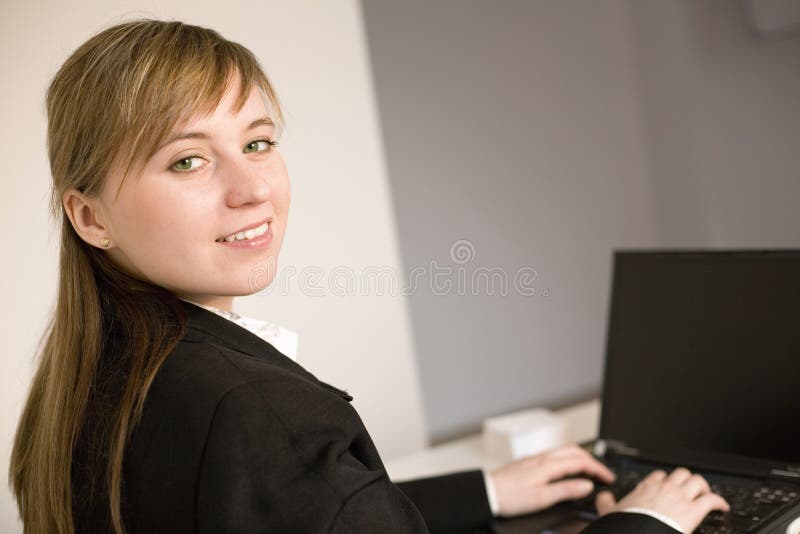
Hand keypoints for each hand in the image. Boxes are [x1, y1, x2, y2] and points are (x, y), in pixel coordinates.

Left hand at [488, 443, 615, 516]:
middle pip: (574, 451)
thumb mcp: (542, 498)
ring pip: (564, 451)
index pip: (580, 462)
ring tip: (589, 469)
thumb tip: (586, 485)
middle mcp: (542, 457)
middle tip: (603, 473)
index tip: (609, 478)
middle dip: (592, 460)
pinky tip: (566, 468)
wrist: (486, 492)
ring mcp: (535, 458)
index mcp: (548, 465)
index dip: (598, 469)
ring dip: (580, 457)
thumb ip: (566, 490)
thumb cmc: (509, 497)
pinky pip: (554, 455)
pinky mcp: (529, 462)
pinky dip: (568, 459)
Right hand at [595, 467, 729, 532]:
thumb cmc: (627, 524)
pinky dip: (719, 501)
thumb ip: (606, 501)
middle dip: (687, 480)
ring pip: (698, 481)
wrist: (638, 533)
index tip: (666, 485)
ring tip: (705, 494)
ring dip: (703, 487)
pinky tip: (722, 506)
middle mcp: (665, 488)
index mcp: (647, 488)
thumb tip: (603, 496)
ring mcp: (681, 497)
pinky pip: (712, 500)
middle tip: (689, 489)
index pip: (659, 475)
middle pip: (682, 473)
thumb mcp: (609, 511)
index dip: (665, 479)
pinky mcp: (694, 510)